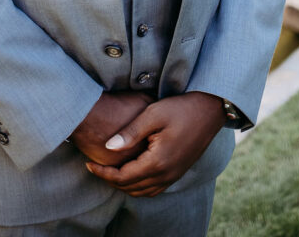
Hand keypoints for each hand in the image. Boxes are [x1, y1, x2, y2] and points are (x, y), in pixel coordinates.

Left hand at [85, 91, 224, 196]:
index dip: (103, 173)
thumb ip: (130, 132)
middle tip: (95, 166)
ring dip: (124, 185)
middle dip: (110, 180)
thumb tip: (108, 147)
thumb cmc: (180, 107)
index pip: (123, 177)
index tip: (88, 163)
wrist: (210, 109)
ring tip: (109, 171)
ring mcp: (174, 175)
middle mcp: (166, 174)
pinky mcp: (178, 172)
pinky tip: (131, 173)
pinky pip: (154, 189)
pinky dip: (139, 187)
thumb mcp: (153, 114)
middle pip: (131, 188)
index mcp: (157, 161)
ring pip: (143, 192)